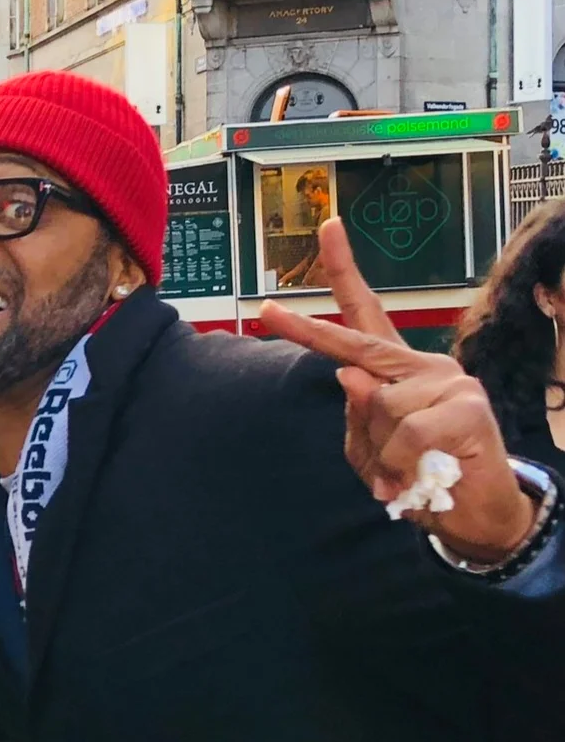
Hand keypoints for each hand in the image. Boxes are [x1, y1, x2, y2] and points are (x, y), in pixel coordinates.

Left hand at [259, 219, 534, 564]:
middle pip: (358, 343)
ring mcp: (446, 381)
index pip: (365, 314)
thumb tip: (349, 375)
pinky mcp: (466, 406)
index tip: (328, 227)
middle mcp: (420, 366)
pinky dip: (402, 462)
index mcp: (393, 371)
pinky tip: (423, 473)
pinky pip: (405, 432)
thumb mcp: (372, 453)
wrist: (477, 514)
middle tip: (265, 311)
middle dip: (307, 333)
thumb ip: (357, 418)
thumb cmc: (419, 477)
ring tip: (410, 467)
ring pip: (379, 407)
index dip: (345, 271)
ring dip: (384, 451)